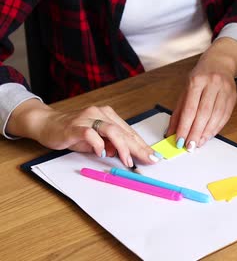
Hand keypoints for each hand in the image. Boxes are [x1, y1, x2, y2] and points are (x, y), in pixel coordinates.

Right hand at [7, 99, 161, 166]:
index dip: (142, 144)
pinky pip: (90, 134)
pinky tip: (102, 153)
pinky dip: (98, 144)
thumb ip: (109, 145)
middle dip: (139, 147)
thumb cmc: (72, 132)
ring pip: (112, 131)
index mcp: (108, 115)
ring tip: (128, 161)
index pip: (129, 131)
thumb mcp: (95, 140)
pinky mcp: (75, 126)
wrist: (46, 123)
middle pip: (125, 131)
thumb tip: (124, 155)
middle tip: (149, 159)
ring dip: (123, 148)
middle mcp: (100, 113)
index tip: (153, 155)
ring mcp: (88, 119)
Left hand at [166, 37, 236, 150]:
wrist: (220, 63)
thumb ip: (179, 111)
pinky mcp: (233, 96)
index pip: (190, 108)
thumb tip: (172, 131)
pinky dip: (216, 128)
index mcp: (197, 81)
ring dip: (206, 133)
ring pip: (216, 116)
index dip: (185, 126)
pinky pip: (225, 116)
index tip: (180, 140)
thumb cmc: (200, 76)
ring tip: (199, 143)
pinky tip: (209, 135)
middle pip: (203, 114)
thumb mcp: (186, 90)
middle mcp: (212, 84)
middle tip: (190, 146)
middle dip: (196, 132)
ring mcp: (225, 90)